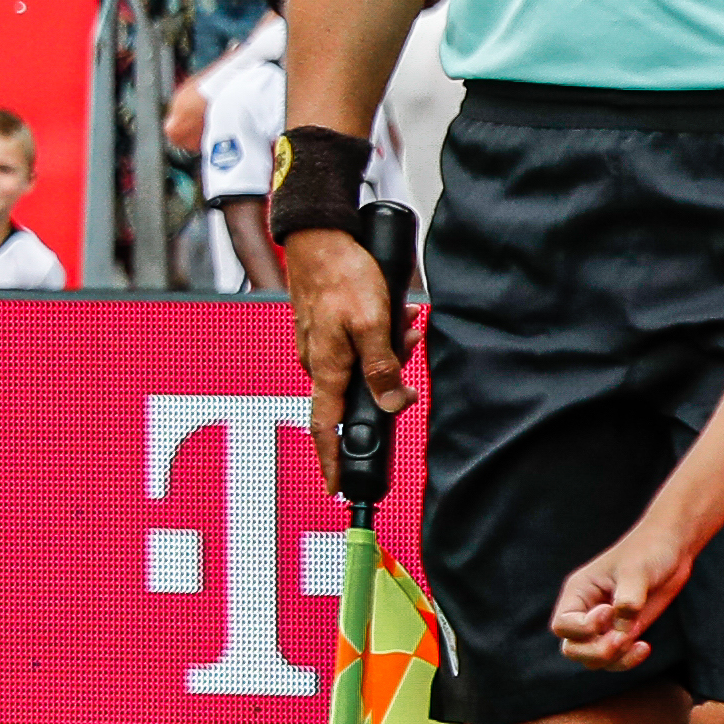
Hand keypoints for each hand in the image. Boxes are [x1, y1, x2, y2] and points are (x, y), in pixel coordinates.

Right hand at [282, 222, 400, 447]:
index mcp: (326, 367)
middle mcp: (318, 362)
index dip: (332, 460)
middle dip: (390, 376)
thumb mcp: (373, 323)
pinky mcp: (327, 329)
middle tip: (405, 339)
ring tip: (402, 319)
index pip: (327, 427)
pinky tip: (396, 312)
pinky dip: (382, 333)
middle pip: (360, 391)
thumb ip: (383, 367)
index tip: (338, 486)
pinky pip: (361, 344)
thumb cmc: (343, 275)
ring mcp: (320, 345)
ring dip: (391, 347)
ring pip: (366, 364)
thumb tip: (393, 404)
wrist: (320, 237)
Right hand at [549, 513, 697, 669]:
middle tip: (623, 638)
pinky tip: (645, 647)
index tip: (610, 610)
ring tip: (639, 642)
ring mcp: (605, 625)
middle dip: (596, 651)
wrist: (671, 550)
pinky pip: (616, 659)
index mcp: (578, 592)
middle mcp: (586, 612)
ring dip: (614, 658)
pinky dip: (628, 660)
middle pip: (572, 649)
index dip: (583, 628)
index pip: (562, 625)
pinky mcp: (624, 632)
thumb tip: (622, 628)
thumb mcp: (636, 571)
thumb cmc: (648, 551)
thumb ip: (628, 599)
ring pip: (593, 659)